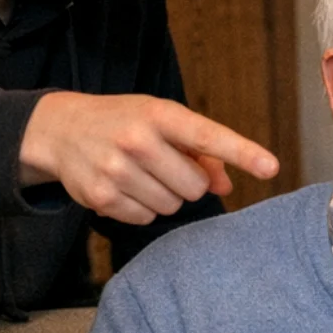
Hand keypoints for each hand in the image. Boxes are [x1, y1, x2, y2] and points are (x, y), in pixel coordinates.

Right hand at [19, 92, 278, 224]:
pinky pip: (146, 218)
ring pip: (172, 205)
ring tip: (141, 174)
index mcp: (159, 114)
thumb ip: (202, 151)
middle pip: (195, 186)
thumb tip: (226, 185)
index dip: (243, 153)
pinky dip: (141, 208)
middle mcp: (137, 140)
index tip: (271, 167)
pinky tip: (124, 187)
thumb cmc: (126, 122)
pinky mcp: (100, 197)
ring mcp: (116, 169)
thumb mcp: (164, 122)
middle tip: (165, 166)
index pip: (208, 136)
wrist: (61, 129)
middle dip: (188, 182)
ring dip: (165, 196)